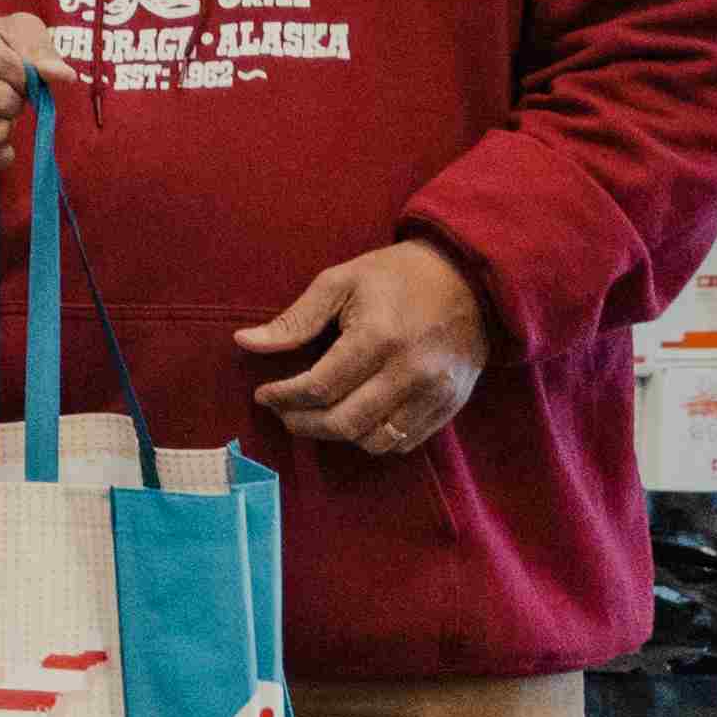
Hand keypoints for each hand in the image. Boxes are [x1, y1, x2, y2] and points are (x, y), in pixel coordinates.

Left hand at [238, 240, 486, 457]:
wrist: (472, 277)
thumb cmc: (398, 275)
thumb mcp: (340, 282)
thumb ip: (294, 319)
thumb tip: (244, 342)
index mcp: (379, 337)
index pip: (319, 388)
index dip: (283, 397)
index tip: (263, 394)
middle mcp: (411, 372)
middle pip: (344, 423)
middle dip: (303, 423)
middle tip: (283, 412)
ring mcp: (436, 393)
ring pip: (374, 441)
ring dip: (338, 434)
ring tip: (318, 415)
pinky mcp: (452, 404)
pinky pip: (405, 442)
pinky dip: (374, 438)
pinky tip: (357, 417)